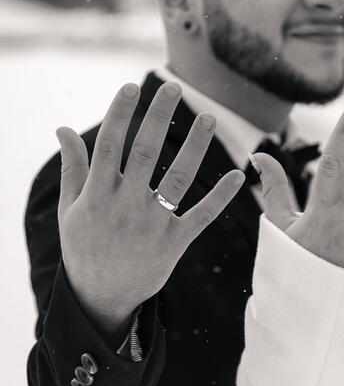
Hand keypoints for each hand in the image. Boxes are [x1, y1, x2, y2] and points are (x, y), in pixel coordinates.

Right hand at [56, 81, 244, 336]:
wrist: (102, 297)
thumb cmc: (84, 247)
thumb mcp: (71, 209)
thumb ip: (72, 168)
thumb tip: (63, 129)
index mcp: (97, 195)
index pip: (110, 145)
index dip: (120, 114)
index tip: (131, 88)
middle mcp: (125, 206)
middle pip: (145, 153)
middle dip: (159, 118)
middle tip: (174, 88)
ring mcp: (152, 224)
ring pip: (178, 178)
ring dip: (195, 147)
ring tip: (210, 118)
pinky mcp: (175, 243)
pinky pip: (201, 216)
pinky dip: (220, 197)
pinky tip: (238, 175)